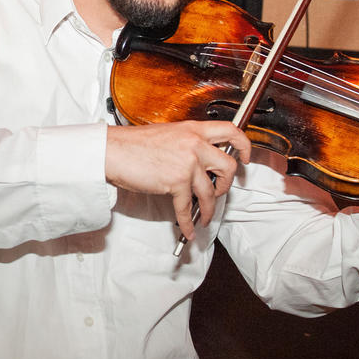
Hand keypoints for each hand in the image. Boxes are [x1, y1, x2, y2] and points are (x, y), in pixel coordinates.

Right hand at [105, 120, 251, 239]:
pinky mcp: (176, 182)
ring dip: (209, 208)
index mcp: (194, 130)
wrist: (113, 151)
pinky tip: (188, 229)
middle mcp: (194, 144)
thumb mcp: (169, 134)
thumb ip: (188, 143)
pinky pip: (187, 208)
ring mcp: (187, 163)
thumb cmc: (134, 144)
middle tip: (220, 190)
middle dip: (227, 184)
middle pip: (229, 165)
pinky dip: (188, 223)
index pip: (231, 130)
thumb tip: (200, 159)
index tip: (245, 157)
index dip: (244, 145)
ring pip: (211, 192)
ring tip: (204, 215)